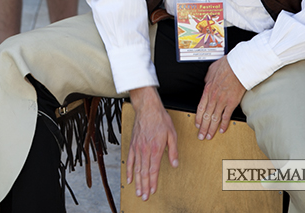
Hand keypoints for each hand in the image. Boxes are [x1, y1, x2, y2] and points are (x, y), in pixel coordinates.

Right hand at [126, 86, 178, 200]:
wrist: (147, 108)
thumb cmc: (160, 119)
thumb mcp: (172, 134)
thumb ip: (173, 150)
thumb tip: (174, 164)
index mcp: (156, 148)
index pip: (154, 170)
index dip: (153, 182)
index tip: (152, 191)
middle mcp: (145, 150)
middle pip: (144, 172)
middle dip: (144, 186)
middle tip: (144, 197)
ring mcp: (137, 148)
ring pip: (136, 168)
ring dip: (137, 182)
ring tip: (138, 192)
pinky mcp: (133, 144)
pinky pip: (130, 160)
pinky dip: (129, 170)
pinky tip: (129, 178)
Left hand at [195, 56, 245, 139]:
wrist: (238, 66)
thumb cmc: (227, 66)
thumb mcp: (211, 70)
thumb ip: (208, 78)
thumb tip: (207, 81)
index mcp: (207, 89)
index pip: (200, 107)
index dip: (198, 118)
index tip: (197, 125)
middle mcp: (213, 97)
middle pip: (206, 116)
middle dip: (203, 127)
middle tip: (201, 136)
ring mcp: (222, 101)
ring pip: (214, 118)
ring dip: (211, 129)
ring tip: (209, 136)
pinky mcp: (232, 102)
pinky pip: (226, 116)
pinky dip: (223, 124)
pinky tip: (221, 130)